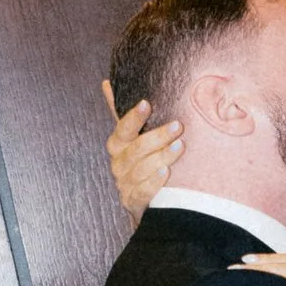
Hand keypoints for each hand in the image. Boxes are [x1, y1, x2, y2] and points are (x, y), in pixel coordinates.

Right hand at [103, 81, 181, 220]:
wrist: (144, 201)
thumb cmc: (142, 162)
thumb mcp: (133, 138)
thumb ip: (123, 114)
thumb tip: (106, 83)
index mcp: (118, 144)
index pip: (123, 129)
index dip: (133, 117)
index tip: (147, 103)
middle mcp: (118, 163)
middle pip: (135, 149)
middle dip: (157, 137)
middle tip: (178, 126)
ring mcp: (124, 184)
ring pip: (140, 170)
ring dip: (160, 157)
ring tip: (180, 147)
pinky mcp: (132, 202)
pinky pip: (142, 191)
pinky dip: (154, 182)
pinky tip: (166, 173)